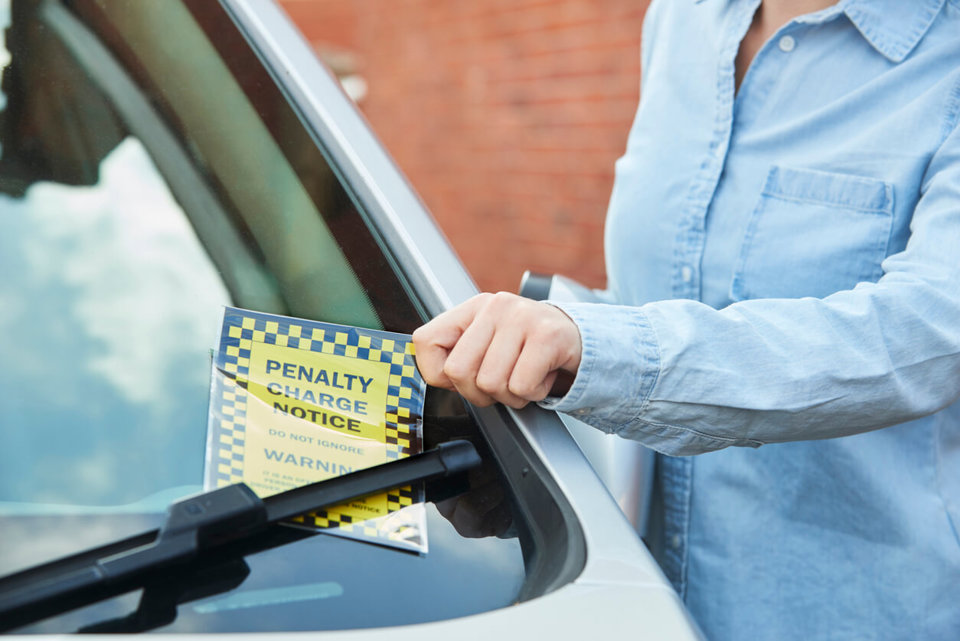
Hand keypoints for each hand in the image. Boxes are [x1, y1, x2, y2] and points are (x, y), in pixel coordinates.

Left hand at [412, 292, 581, 407]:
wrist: (581, 342)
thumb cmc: (530, 350)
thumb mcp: (490, 345)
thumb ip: (459, 356)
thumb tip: (433, 376)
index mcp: (473, 308)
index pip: (425, 341)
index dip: (438, 374)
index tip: (461, 378)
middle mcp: (495, 307)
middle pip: (458, 371)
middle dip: (478, 393)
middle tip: (501, 384)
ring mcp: (521, 318)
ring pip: (490, 383)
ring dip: (511, 396)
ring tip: (525, 377)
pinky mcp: (547, 336)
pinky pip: (521, 387)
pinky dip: (534, 394)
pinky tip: (543, 375)